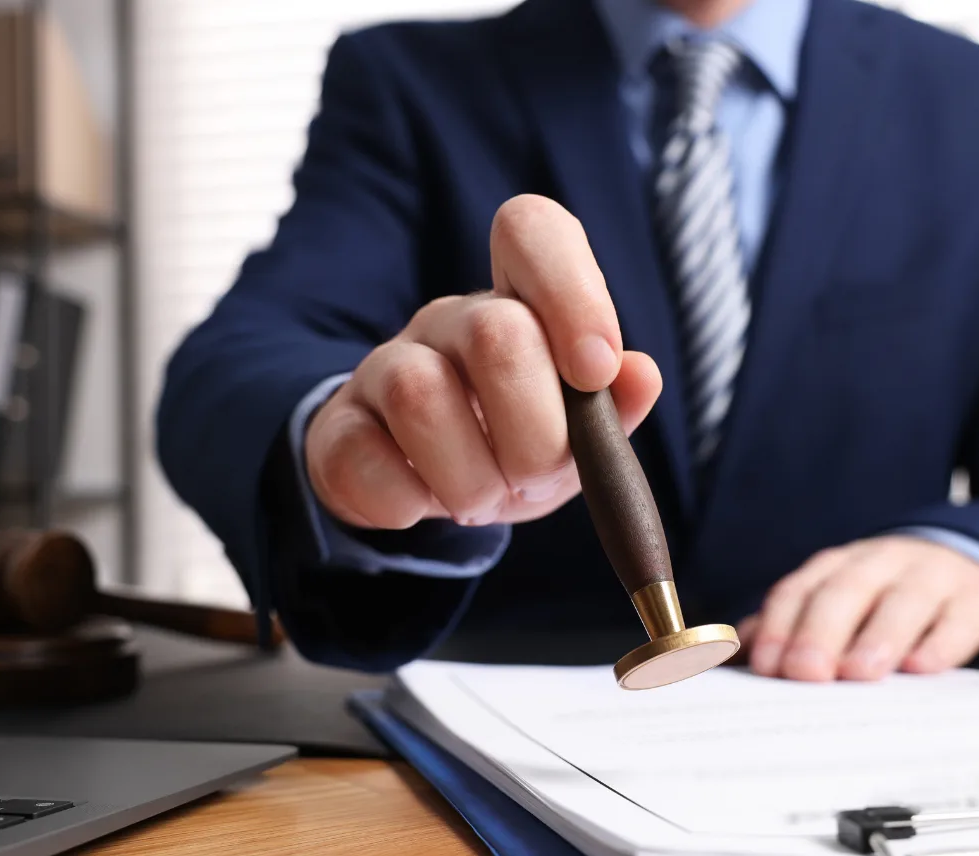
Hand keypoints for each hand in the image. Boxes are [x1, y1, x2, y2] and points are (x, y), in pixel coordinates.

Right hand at [305, 195, 661, 529]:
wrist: (427, 492)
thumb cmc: (516, 446)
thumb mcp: (578, 433)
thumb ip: (615, 405)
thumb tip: (640, 375)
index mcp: (517, 303)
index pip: (531, 230)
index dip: (571, 291)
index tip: (595, 370)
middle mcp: (448, 321)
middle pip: (495, 334)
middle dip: (535, 433)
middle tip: (535, 476)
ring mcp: (383, 367)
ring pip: (419, 395)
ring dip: (471, 476)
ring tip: (484, 499)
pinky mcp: (338, 428)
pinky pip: (363, 457)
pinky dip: (408, 500)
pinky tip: (423, 502)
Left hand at [739, 536, 978, 681]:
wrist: (967, 563)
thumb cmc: (885, 597)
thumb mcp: (838, 601)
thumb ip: (789, 626)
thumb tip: (739, 655)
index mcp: (838, 567)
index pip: (800, 591)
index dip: (780, 626)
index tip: (767, 666)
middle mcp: (880, 564)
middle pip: (846, 592)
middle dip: (821, 632)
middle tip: (806, 672)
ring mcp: (931, 577)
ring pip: (904, 600)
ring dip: (879, 636)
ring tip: (860, 672)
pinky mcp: (976, 599)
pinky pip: (959, 618)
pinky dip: (942, 642)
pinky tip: (924, 667)